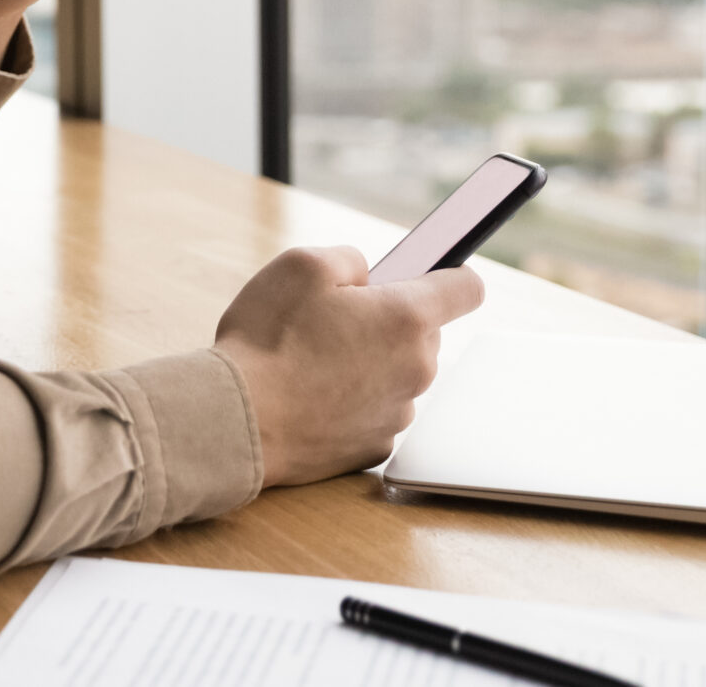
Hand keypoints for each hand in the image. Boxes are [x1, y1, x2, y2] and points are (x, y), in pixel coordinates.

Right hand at [210, 246, 482, 486]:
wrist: (238, 421)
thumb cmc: (267, 340)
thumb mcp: (301, 265)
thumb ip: (349, 259)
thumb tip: (365, 275)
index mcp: (406, 317)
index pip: (467, 288)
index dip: (449, 273)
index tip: (429, 272)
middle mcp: (416, 369)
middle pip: (422, 332)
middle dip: (387, 320)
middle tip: (334, 318)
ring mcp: (398, 413)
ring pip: (397, 372)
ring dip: (369, 362)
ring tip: (311, 360)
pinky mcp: (375, 446)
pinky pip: (374, 409)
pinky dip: (352, 400)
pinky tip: (311, 395)